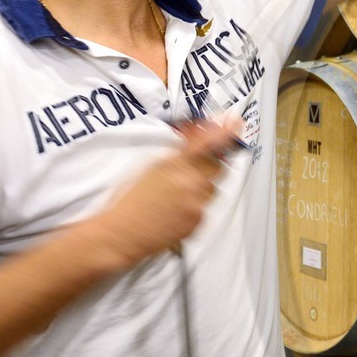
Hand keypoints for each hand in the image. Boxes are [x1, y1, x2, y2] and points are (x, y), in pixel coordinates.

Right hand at [75, 117, 242, 269]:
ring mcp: (196, 203)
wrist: (121, 233)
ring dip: (200, 189)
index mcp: (174, 164)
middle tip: (191, 171)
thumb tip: (192, 142)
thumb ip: (175, 155)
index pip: (207, 142)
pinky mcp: (199, 221)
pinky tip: (174, 211)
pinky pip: (205, 209)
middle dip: (209, 165)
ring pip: (212, 189)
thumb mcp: (147, 168)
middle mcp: (189, 182)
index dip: (225, 131)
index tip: (235, 122)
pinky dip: (194, 207)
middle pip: (217, 166)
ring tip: (175, 197)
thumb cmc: (128, 202)